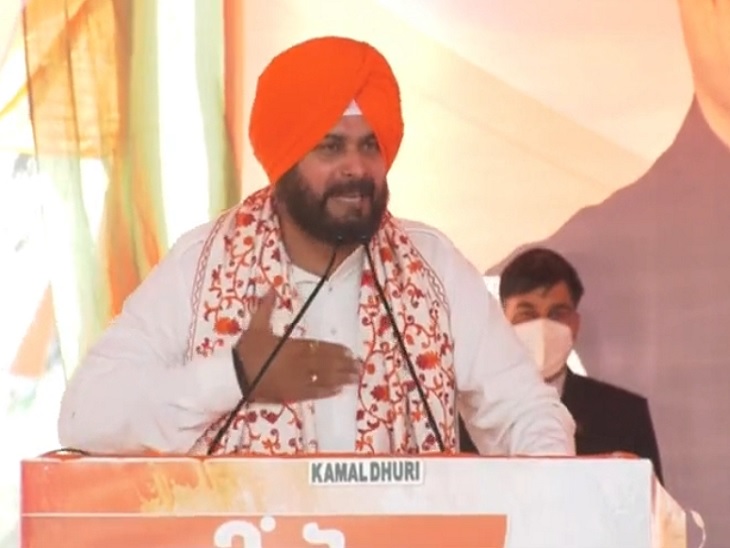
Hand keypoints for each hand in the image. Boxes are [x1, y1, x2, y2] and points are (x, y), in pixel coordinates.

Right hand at [234, 291, 360, 401]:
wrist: (233, 377)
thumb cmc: (246, 351)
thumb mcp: (256, 327)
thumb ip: (266, 308)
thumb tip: (271, 289)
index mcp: (292, 346)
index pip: (320, 348)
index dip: (336, 351)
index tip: (349, 352)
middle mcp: (298, 364)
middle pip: (326, 364)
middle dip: (344, 365)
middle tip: (359, 366)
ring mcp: (295, 381)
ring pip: (323, 379)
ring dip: (340, 378)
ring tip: (354, 378)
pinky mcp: (290, 394)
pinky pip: (312, 393)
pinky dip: (326, 392)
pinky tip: (337, 391)